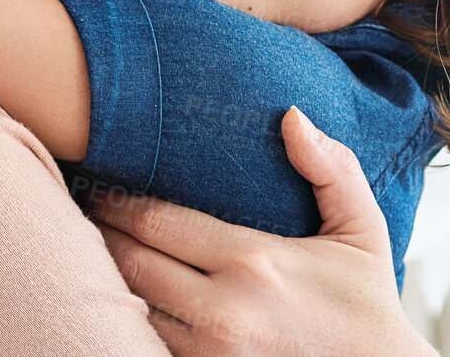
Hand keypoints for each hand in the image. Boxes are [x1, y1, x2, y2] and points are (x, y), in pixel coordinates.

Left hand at [93, 107, 438, 356]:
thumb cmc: (366, 303)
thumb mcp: (361, 229)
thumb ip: (332, 168)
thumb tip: (292, 116)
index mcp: (254, 261)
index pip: (158, 221)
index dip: (118, 199)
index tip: (100, 182)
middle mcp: (222, 310)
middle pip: (129, 264)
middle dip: (99, 234)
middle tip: (83, 209)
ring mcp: (209, 353)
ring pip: (130, 309)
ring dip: (108, 278)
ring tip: (92, 249)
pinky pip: (147, 345)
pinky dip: (129, 320)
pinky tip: (121, 298)